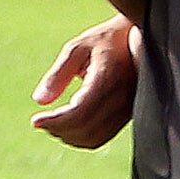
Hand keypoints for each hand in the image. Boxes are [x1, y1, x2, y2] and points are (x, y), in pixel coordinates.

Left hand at [32, 17, 137, 148]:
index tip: (35, 120)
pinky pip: (103, 137)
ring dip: (69, 137)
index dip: (54, 121)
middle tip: (41, 122)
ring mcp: (127, 109)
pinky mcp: (128, 116)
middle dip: (58, 130)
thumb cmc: (107, 40)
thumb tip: (39, 100)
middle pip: (84, 129)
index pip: (78, 113)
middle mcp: (121, 98)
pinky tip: (70, 127)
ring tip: (53, 125)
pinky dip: (82, 139)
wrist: (144, 39)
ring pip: (94, 138)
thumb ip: (58, 74)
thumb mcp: (78, 48)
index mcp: (107, 79)